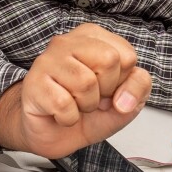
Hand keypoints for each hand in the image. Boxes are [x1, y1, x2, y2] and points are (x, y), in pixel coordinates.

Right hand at [0, 23, 151, 158]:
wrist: (53, 134)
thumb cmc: (87, 112)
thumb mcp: (124, 101)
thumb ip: (138, 88)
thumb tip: (125, 99)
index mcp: (93, 37)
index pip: (127, 55)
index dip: (122, 82)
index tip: (107, 90)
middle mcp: (68, 42)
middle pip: (109, 59)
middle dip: (105, 90)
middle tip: (91, 97)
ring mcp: (48, 60)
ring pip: (86, 82)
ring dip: (86, 106)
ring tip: (75, 105)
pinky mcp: (33, 82)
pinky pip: (64, 104)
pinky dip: (68, 118)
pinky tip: (60, 114)